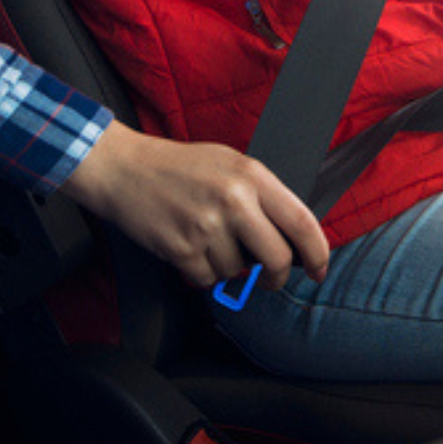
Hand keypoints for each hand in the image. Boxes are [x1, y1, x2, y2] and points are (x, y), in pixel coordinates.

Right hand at [60, 123, 330, 290]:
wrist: (123, 170)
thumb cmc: (178, 167)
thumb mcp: (230, 164)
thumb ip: (262, 195)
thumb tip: (292, 236)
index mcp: (252, 175)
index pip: (302, 221)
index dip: (318, 252)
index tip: (319, 269)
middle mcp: (233, 200)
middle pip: (278, 258)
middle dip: (278, 276)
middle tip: (271, 278)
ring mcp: (207, 225)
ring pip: (238, 272)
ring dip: (227, 266)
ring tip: (207, 239)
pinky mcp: (182, 248)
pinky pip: (208, 279)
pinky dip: (202, 272)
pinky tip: (190, 248)